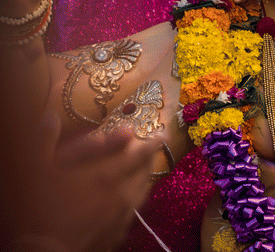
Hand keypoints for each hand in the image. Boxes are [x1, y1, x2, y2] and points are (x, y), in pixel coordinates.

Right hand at [10, 113, 159, 251]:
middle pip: (146, 172)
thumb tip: (50, 116)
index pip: (140, 153)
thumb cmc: (40, 209)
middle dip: (150, 158)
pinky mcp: (117, 234)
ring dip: (145, 178)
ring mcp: (121, 216)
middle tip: (150, 150)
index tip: (163, 132)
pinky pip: (133, 212)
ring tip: (143, 171)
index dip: (154, 141)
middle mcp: (121, 194)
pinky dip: (135, 201)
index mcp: (106, 175)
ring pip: (143, 192)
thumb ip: (43, 139)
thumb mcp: (34, 169)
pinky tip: (128, 201)